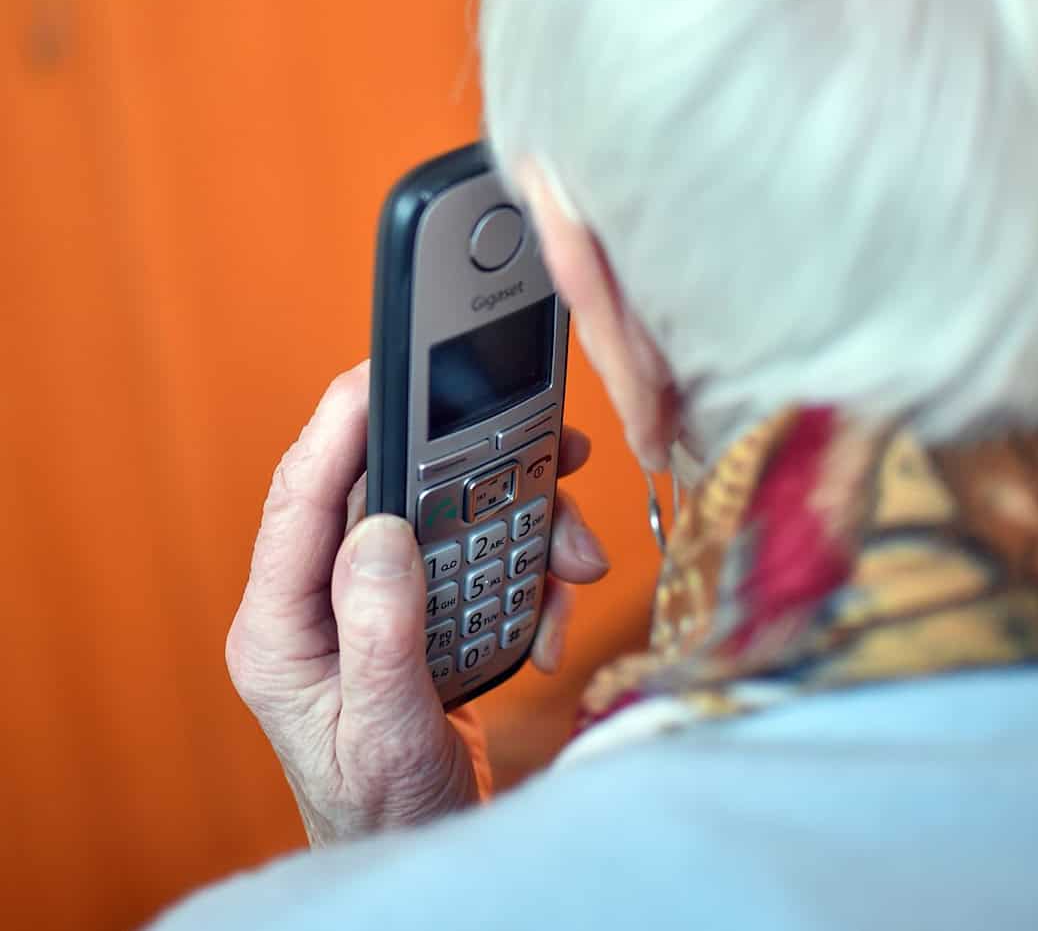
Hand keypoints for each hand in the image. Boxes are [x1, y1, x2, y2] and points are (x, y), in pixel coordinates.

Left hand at [225, 362, 608, 846]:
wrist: (420, 851)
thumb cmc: (384, 810)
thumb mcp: (384, 734)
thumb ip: (379, 633)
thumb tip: (381, 528)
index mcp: (281, 626)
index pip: (299, 500)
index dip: (340, 426)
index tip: (385, 370)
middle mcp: (321, 601)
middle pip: (392, 492)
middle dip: (478, 475)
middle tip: (552, 454)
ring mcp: (374, 602)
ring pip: (449, 520)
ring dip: (523, 531)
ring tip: (573, 561)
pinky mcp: (421, 610)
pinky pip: (481, 561)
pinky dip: (529, 579)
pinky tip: (549, 620)